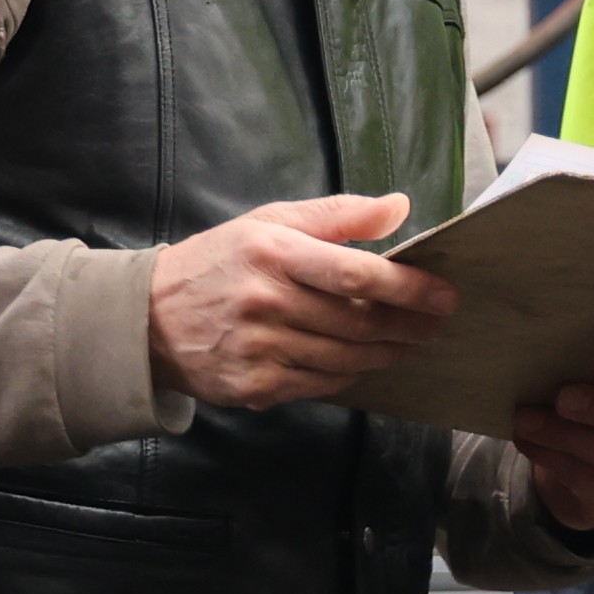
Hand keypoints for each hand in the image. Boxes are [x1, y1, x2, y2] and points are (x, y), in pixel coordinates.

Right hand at [148, 192, 449, 407]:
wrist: (150, 319)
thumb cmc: (220, 262)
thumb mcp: (269, 222)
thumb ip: (337, 215)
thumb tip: (399, 207)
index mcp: (273, 253)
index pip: (356, 275)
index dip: (408, 289)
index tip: (443, 296)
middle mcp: (267, 302)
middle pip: (358, 323)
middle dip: (408, 326)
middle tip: (436, 323)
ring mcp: (260, 349)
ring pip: (346, 359)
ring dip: (386, 354)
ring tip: (408, 342)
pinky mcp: (255, 386)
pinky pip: (321, 385)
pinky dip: (350, 375)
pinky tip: (364, 362)